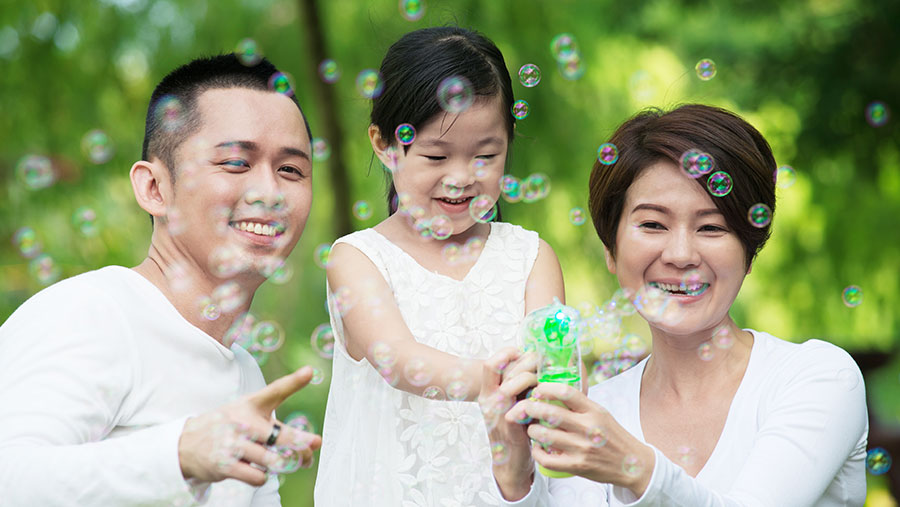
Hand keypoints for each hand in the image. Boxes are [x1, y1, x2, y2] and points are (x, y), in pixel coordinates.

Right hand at [178, 366, 322, 486]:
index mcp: (251, 404)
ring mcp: (234, 443)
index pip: (274, 391)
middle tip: (311, 450)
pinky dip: (263, 477)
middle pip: (282, 436)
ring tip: (281, 463)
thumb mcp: (248, 412)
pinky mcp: (226, 464)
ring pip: (273, 460)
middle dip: (302, 447)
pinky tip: (259, 470)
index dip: (293, 381)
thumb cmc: (228, 427)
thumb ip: (279, 423)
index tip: (309, 372)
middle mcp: (243, 422)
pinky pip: (258, 476)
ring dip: (282, 465)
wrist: (186, 443)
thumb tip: (315, 443)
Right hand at [478, 348, 537, 500]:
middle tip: (543, 362)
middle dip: (527, 360)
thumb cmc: (514, 429)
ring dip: (534, 377)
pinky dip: (539, 396)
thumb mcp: (510, 404)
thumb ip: (516, 386)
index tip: (524, 354)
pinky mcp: (512, 425)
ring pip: (514, 382)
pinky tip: (546, 397)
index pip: (490, 363)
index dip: (507, 353)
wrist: (510, 462)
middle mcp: (488, 400)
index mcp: (487, 392)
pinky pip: (526, 403)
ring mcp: (498, 412)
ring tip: (544, 380)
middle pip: (503, 367)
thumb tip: (537, 364)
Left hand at [508, 382, 654, 496]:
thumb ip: (580, 404)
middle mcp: (588, 427)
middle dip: (531, 408)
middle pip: (551, 412)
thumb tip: (553, 390)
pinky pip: (548, 459)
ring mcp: (582, 448)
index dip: (546, 388)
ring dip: (533, 430)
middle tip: (523, 407)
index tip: (537, 389)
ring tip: (531, 428)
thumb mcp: (601, 413)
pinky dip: (537, 452)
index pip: (566, 392)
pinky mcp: (577, 466)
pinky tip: (537, 448)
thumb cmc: (612, 435)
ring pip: (546, 435)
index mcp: (594, 411)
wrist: (631, 464)